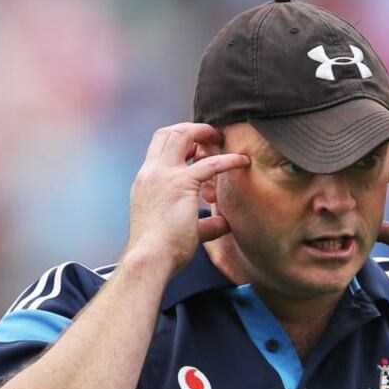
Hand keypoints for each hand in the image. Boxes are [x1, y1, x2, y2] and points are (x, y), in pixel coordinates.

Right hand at [125, 123, 249, 275]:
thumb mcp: (181, 230)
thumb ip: (203, 224)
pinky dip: (228, 159)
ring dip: (204, 133)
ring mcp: (164, 175)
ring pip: (181, 136)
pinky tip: (243, 161)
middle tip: (211, 135)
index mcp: (146, 182)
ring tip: (223, 138)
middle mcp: (151, 173)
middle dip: (191, 129)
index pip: (158, 148)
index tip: (196, 148)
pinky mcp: (181, 184)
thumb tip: (223, 224)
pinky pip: (209, 164)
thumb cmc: (161, 251)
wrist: (149, 259)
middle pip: (167, 133)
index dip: (179, 141)